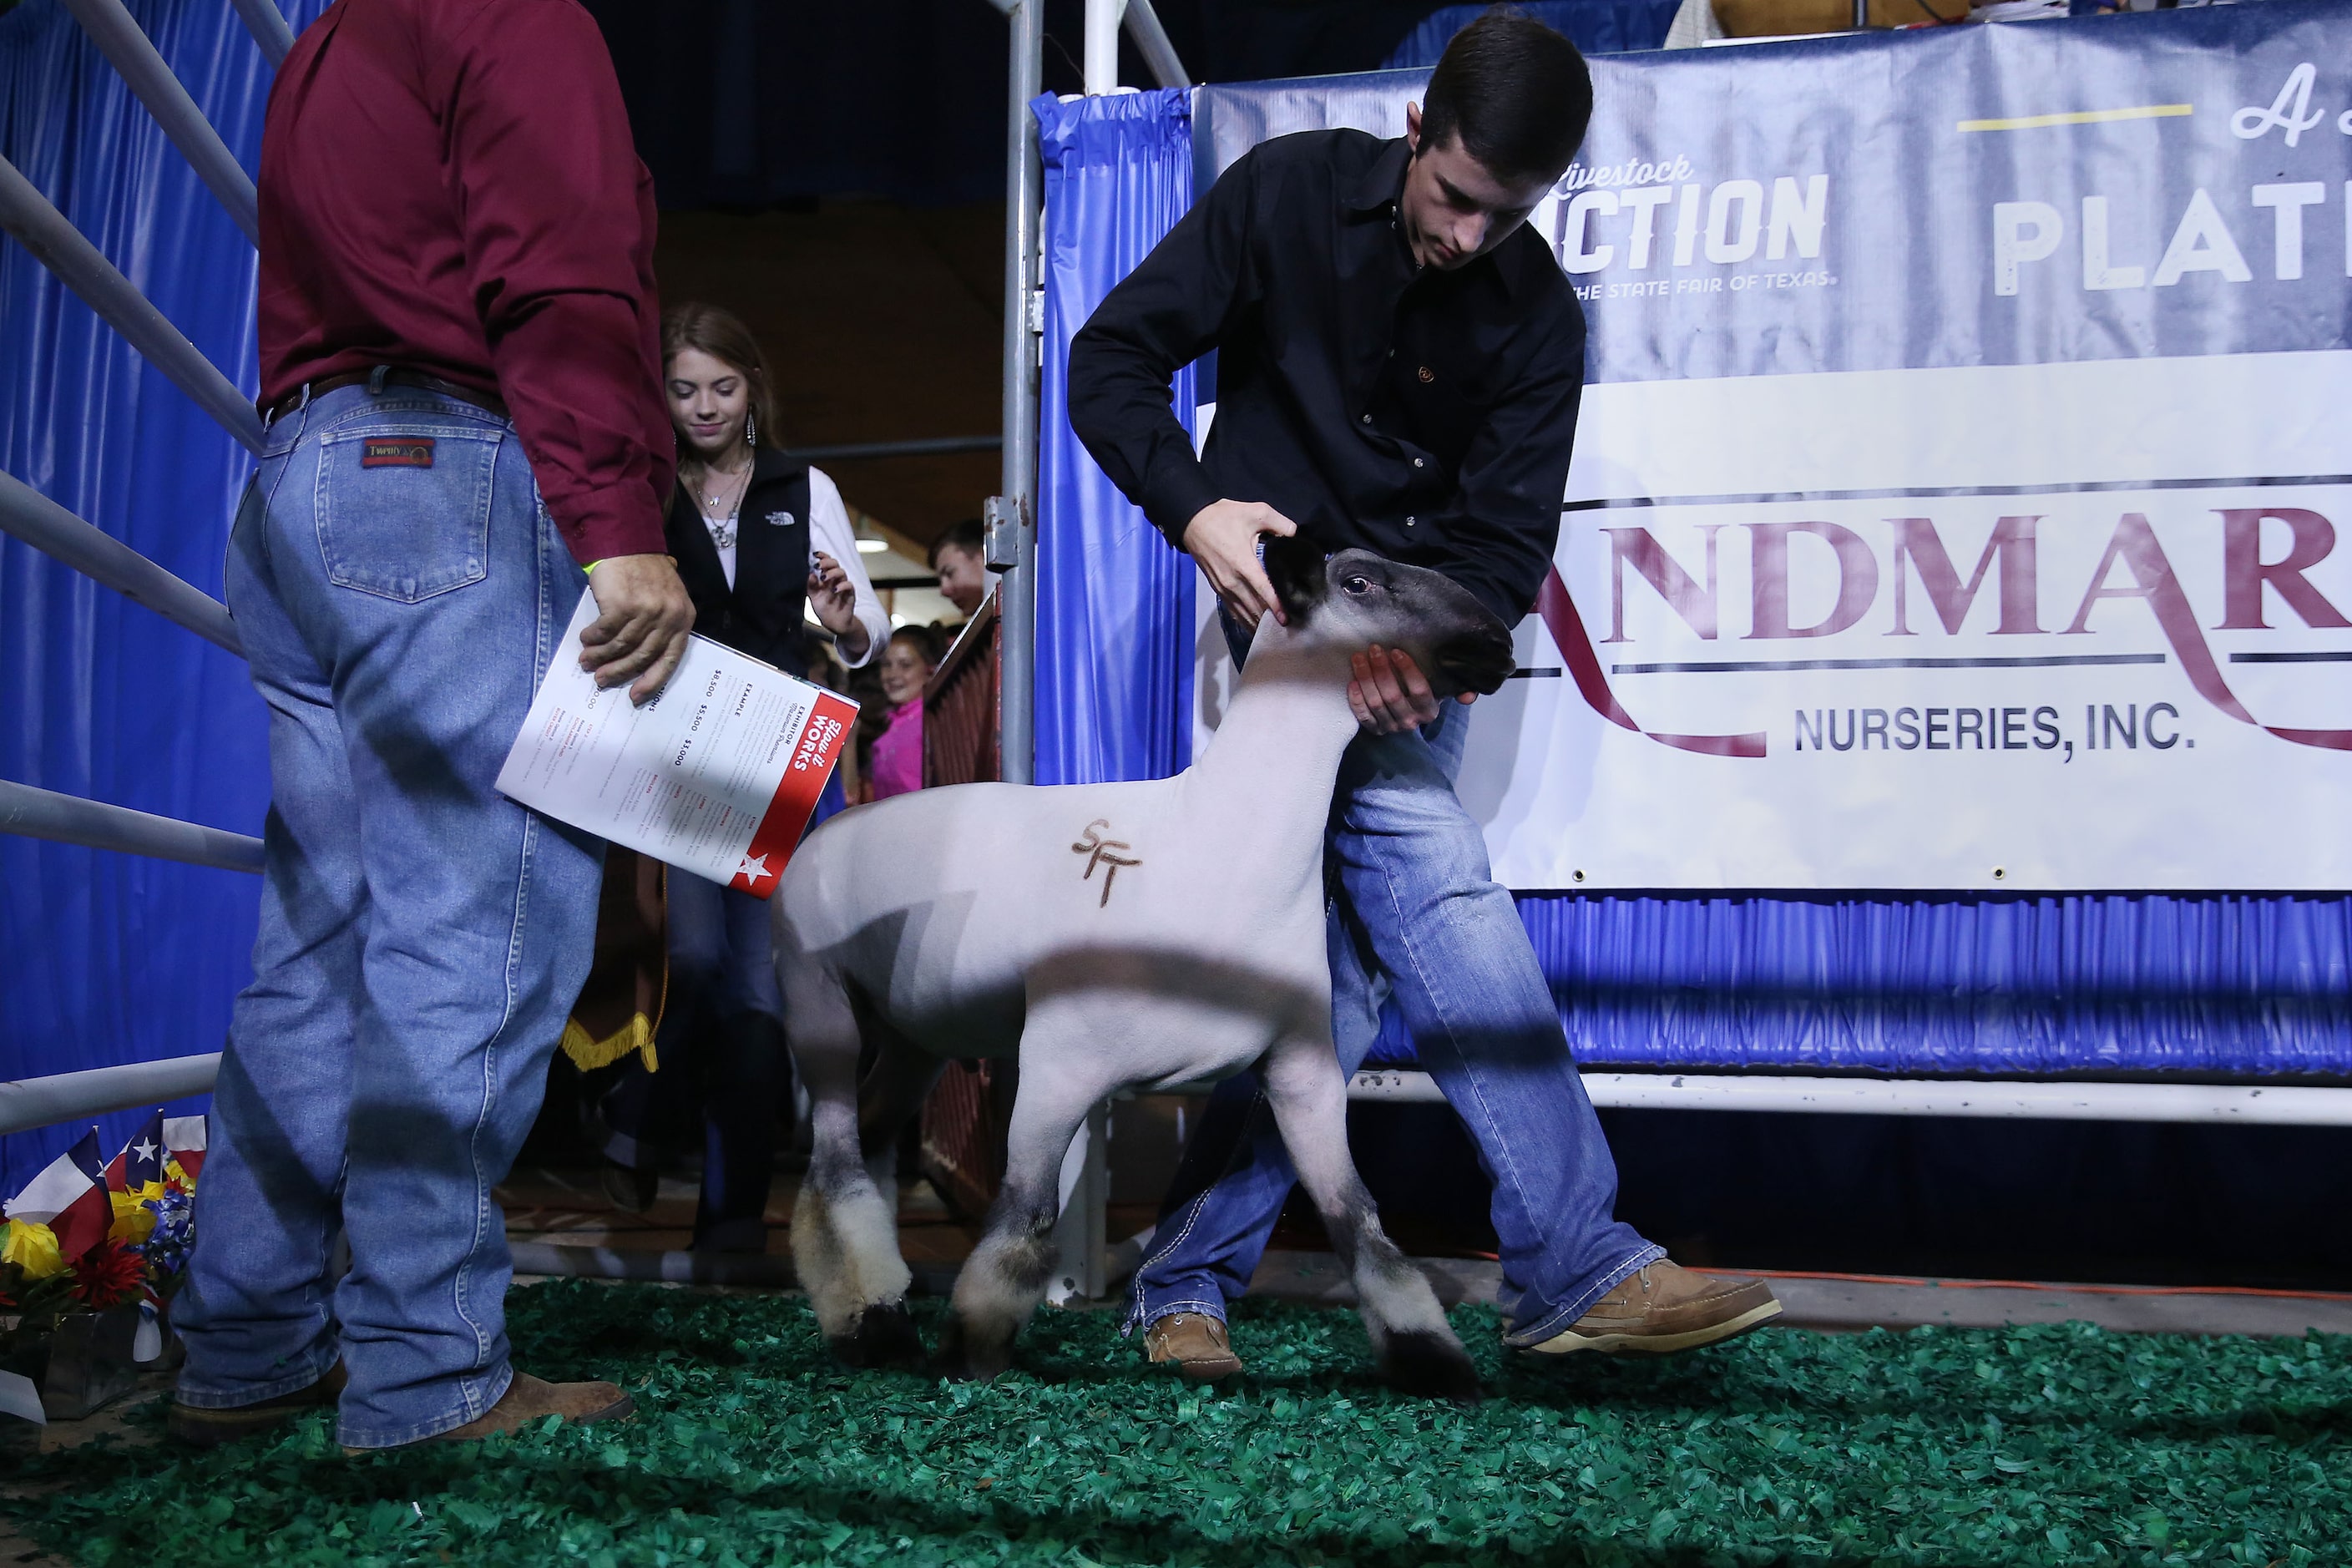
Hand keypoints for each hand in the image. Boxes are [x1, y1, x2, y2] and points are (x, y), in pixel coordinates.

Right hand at [578, 553, 693, 704]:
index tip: (635, 696)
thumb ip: (660, 627)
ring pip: (621, 645)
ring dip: (600, 656)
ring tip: (586, 661)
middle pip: (643, 656)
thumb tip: (635, 662)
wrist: (627, 543)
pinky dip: (593, 638)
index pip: (671, 659)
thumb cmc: (644, 574)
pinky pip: (605, 631)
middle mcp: (668, 616)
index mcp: (683, 619)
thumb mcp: (666, 600)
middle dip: (619, 672)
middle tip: (601, 680)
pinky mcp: (623, 604)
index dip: (652, 680)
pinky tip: (585, 639)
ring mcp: (646, 610)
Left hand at [808, 550, 868, 661]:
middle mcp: (835, 579)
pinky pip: (849, 585)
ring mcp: (843, 586)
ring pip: (842, 572)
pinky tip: (834, 590)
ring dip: (832, 573)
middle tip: (818, 566)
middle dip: (827, 562)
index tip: (815, 555)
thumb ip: (810, 584)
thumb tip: (809, 573)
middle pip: (835, 563)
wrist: (833, 623)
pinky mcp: (850, 594)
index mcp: (825, 577)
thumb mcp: (813, 595)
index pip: (826, 562)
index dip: (822, 556)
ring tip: (824, 579)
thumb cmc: (823, 607)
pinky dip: (842, 585)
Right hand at [1181, 499, 1296, 628]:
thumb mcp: (1256, 511)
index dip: (1276, 607)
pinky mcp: (1217, 588)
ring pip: (1243, 612)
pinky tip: (1254, 626)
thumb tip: (1294, 534)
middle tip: (1288, 628)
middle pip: (1254, 607)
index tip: (1287, 619)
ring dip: (1257, 623)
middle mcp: (1232, 581)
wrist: (1192, 521)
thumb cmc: (1222, 517)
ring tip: (1273, 631)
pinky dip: (1244, 620)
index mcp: (1243, 564)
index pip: (1263, 591)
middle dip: (1270, 619)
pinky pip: (1232, 610)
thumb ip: (1280, 523)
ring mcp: (1223, 587)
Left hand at [1347, 645, 1474, 734]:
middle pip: (1393, 696)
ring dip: (1365, 679)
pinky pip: (1363, 716)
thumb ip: (1458, 687)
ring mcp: (1391, 727)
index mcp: (1429, 711)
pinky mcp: (1375, 729)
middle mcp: (1410, 722)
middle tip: (1373, 649)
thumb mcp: (1443, 689)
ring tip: (1358, 658)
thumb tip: (1469, 696)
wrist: (1410, 713)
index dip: (1407, 671)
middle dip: (1381, 670)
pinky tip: (1352, 681)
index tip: (1395, 651)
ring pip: (1376, 703)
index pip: (1419, 691)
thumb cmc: (1426, 692)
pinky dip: (1356, 700)